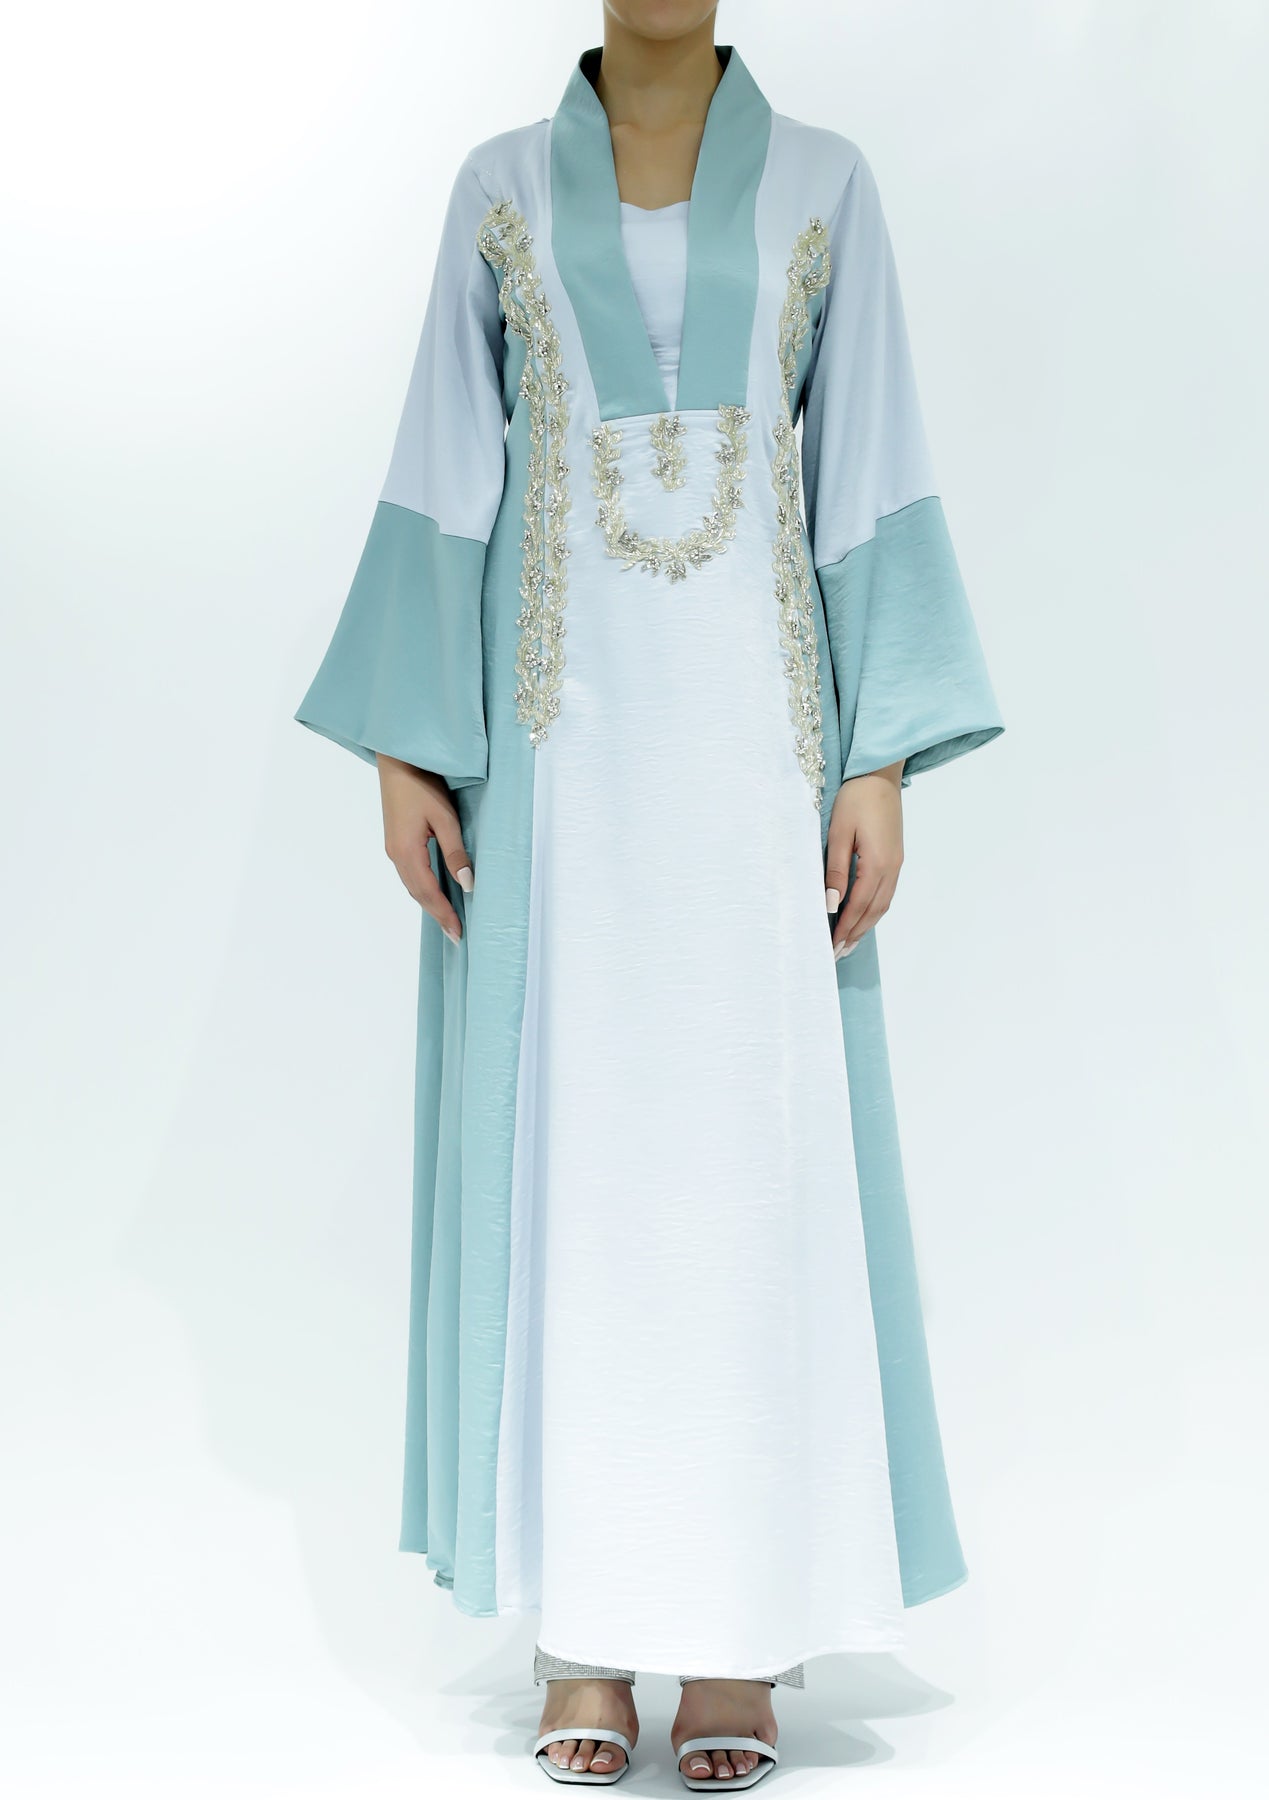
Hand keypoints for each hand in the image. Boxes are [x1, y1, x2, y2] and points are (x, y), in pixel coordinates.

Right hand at [376, 754, 473, 943]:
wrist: (398, 759)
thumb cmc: (422, 784)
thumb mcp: (445, 818)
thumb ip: (455, 852)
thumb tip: (467, 884)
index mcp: (406, 852)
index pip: (428, 893)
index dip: (444, 914)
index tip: (458, 933)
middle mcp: (395, 854)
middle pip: (417, 894)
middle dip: (437, 914)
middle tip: (456, 935)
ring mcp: (393, 848)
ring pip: (412, 885)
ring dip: (430, 903)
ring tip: (448, 919)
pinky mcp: (396, 841)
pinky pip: (410, 874)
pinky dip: (423, 889)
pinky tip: (434, 892)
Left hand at [825, 760, 904, 959]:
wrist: (879, 774)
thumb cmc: (855, 798)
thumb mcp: (839, 833)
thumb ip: (837, 870)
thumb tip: (832, 903)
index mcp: (877, 863)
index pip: (858, 905)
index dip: (844, 928)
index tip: (830, 946)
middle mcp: (892, 868)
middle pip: (874, 911)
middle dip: (855, 933)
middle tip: (837, 953)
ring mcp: (897, 863)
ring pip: (882, 904)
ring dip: (866, 925)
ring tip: (849, 942)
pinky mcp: (896, 857)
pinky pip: (886, 892)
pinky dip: (874, 910)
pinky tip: (863, 915)